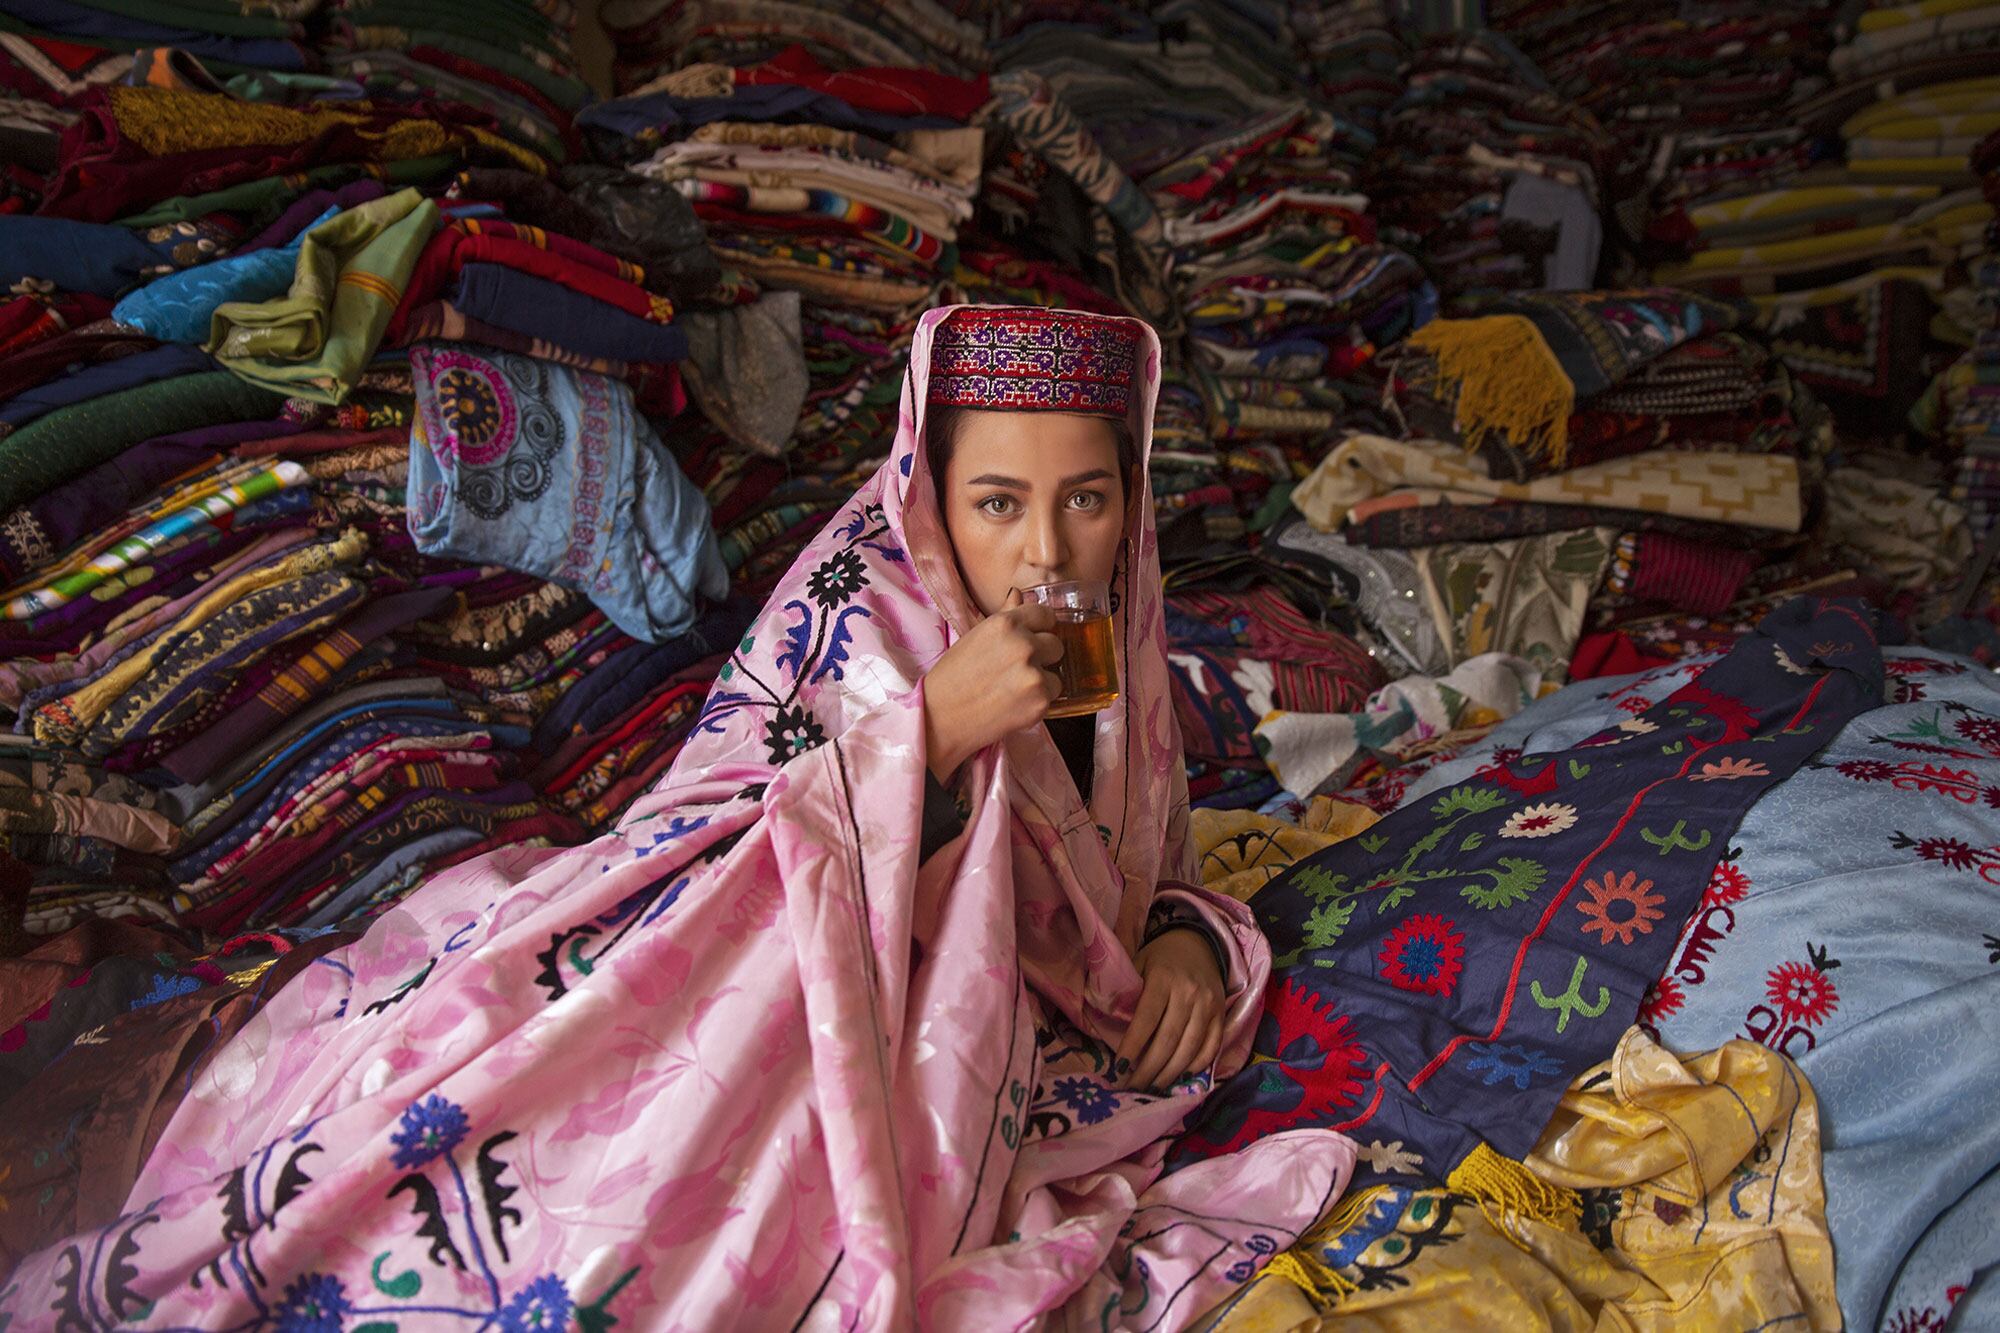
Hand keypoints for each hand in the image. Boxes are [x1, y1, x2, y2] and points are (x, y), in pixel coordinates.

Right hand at [922, 588, 1062, 780]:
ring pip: (1057, 673)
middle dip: (1043, 657)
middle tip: (1017, 671)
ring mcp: (1033, 674)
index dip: (1040, 629)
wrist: (940, 717)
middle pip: (1056, 644)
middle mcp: (1022, 644)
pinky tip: (1013, 705)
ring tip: (1013, 691)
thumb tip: (1018, 594)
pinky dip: (1038, 702)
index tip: (1033, 640)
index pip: (1045, 615)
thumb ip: (1004, 616)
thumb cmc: (952, 676)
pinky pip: (1052, 697)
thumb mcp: (975, 636)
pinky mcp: (1040, 701)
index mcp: (1005, 623)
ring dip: (1042, 682)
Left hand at [1116, 928, 1225, 1091]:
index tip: (1119, 1068)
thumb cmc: (1159, 958)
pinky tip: (1180, 1076)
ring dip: (1170, 1073)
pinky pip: (1211, 1046)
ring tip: (1153, 1088)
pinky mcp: (1222, 1014)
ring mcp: (1209, 1004)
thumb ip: (1125, 991)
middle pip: (1168, 1039)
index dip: (1133, 1046)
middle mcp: (1189, 992)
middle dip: (1149, 1069)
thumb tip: (1106, 1026)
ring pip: (1190, 1048)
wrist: (1198, 942)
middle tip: (1133, 1088)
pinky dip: (1196, 1065)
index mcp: (1163, 978)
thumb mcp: (1137, 964)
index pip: (1146, 1019)